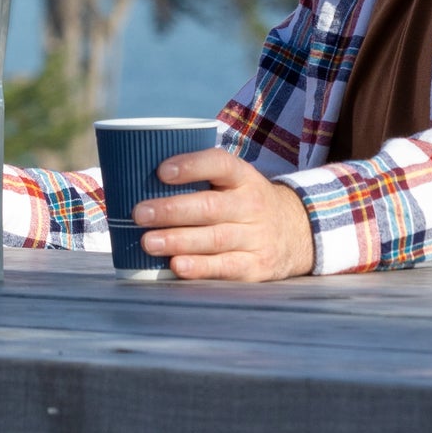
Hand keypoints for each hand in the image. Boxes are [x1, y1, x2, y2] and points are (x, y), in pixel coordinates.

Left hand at [134, 149, 315, 281]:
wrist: (298, 232)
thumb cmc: (243, 203)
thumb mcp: (233, 183)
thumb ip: (197, 180)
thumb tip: (133, 182)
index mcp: (242, 177)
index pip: (219, 164)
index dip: (191, 165)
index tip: (161, 171)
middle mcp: (252, 205)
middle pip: (211, 206)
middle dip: (172, 210)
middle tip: (139, 213)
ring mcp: (257, 237)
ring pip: (215, 238)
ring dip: (179, 241)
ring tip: (147, 242)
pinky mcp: (257, 266)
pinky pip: (227, 267)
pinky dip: (201, 268)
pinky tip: (177, 266)